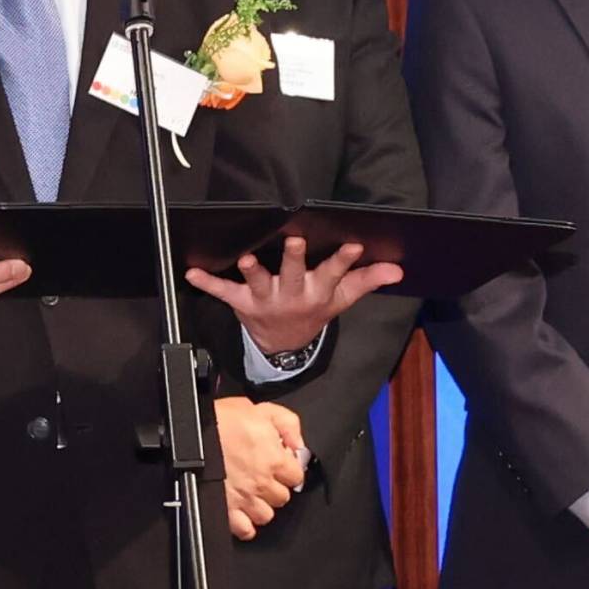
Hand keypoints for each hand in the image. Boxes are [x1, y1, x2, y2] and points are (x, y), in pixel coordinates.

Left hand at [188, 234, 403, 362]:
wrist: (283, 346)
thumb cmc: (313, 311)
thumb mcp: (341, 299)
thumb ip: (366, 280)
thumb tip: (397, 269)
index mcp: (318, 292)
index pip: (334, 273)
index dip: (344, 260)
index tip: (353, 244)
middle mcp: (292, 295)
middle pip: (295, 274)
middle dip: (295, 258)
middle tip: (295, 242)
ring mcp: (266, 300)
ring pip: (260, 283)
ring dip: (253, 271)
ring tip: (246, 259)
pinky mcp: (243, 303)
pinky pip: (224, 292)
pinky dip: (207, 283)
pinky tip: (191, 273)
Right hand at [217, 397, 308, 539]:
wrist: (190, 432)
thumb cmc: (221, 420)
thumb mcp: (260, 408)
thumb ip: (288, 424)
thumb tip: (299, 445)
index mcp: (274, 459)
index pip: (297, 477)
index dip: (288, 470)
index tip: (280, 466)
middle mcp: (262, 482)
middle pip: (282, 498)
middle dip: (274, 488)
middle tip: (262, 477)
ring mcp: (245, 499)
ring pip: (266, 515)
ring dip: (260, 506)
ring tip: (251, 493)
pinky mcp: (227, 510)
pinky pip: (245, 530)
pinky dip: (245, 525)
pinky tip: (241, 512)